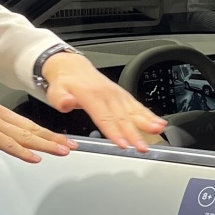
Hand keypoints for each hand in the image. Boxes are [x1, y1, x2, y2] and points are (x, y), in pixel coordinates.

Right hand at [0, 74, 74, 161]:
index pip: (25, 123)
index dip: (44, 132)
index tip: (59, 138)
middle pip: (30, 129)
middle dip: (53, 139)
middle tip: (72, 146)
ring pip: (24, 136)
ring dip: (45, 145)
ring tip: (63, 151)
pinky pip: (5, 143)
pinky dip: (22, 151)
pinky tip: (34, 157)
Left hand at [42, 51, 166, 150]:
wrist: (72, 67)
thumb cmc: (65, 83)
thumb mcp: (55, 90)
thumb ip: (60, 99)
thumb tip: (66, 103)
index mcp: (91, 95)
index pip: (104, 117)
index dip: (114, 132)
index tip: (123, 144)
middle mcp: (108, 94)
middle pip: (122, 117)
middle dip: (134, 133)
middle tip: (143, 147)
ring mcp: (117, 94)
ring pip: (133, 111)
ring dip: (147, 122)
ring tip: (158, 131)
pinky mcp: (123, 96)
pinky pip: (137, 106)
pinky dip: (149, 114)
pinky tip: (159, 123)